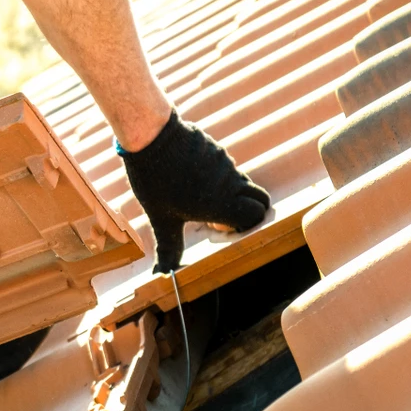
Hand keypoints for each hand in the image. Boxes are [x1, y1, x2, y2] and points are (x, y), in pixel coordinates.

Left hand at [119, 111, 270, 272]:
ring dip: (228, 190)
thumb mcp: (161, 218)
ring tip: (195, 191)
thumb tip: (162, 275)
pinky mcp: (214, 147)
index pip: (258, 214)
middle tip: (222, 212)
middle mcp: (230, 182)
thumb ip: (169, 247)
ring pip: (240, 180)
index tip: (223, 225)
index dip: (246, 223)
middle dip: (250, 208)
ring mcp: (224, 161)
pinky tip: (187, 172)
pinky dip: (214, 172)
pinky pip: (224, 164)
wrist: (150, 136)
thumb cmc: (156, 181)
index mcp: (222, 202)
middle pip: (259, 197)